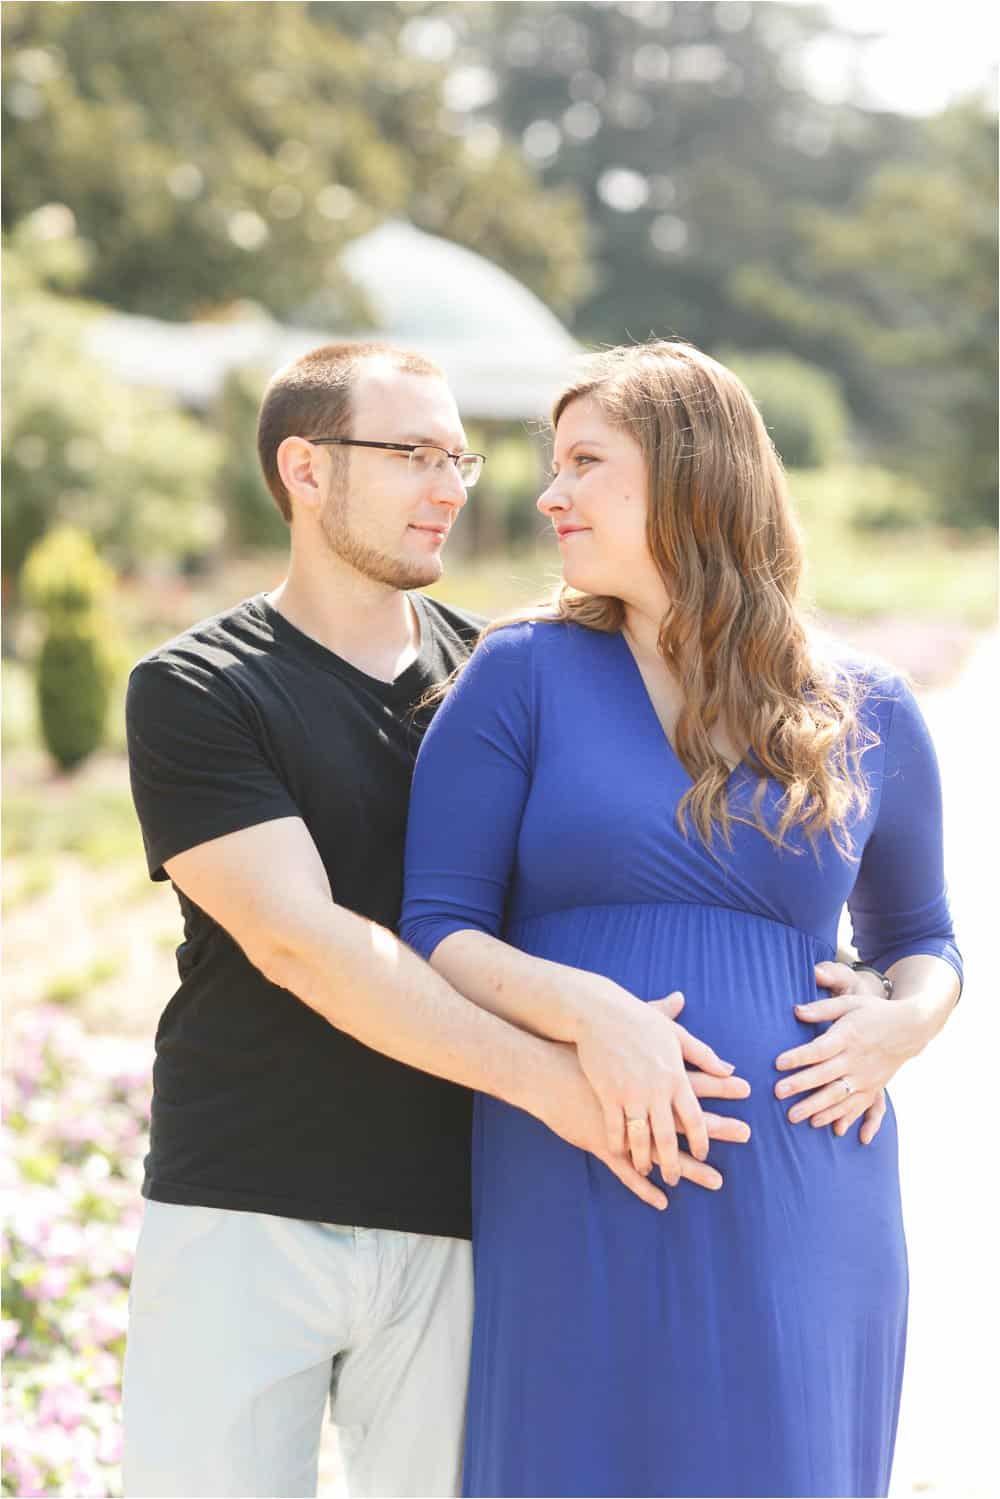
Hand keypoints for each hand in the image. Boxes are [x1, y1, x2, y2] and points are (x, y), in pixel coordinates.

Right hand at [572, 982, 735, 1185]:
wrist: (599, 1011)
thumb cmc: (639, 1020)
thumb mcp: (676, 1034)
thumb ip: (704, 1054)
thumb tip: (729, 1068)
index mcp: (675, 1076)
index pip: (695, 1117)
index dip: (702, 1139)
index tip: (706, 1155)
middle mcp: (655, 1089)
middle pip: (669, 1136)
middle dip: (674, 1162)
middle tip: (676, 1178)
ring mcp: (630, 1094)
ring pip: (641, 1139)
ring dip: (645, 1159)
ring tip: (649, 1171)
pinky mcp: (607, 1095)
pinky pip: (615, 1129)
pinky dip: (620, 1146)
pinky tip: (622, 1156)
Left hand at [774, 962, 923, 1142]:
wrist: (910, 1029)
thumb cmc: (873, 1013)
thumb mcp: (850, 1003)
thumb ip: (822, 1008)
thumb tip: (796, 1011)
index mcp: (848, 1036)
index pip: (820, 1049)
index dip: (799, 1057)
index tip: (778, 1063)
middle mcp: (856, 1059)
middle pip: (825, 1075)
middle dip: (800, 1085)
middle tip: (777, 1093)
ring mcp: (866, 1077)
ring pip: (838, 1096)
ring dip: (815, 1107)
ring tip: (792, 1116)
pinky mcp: (873, 1089)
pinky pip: (854, 1107)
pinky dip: (838, 1117)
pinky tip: (818, 1123)